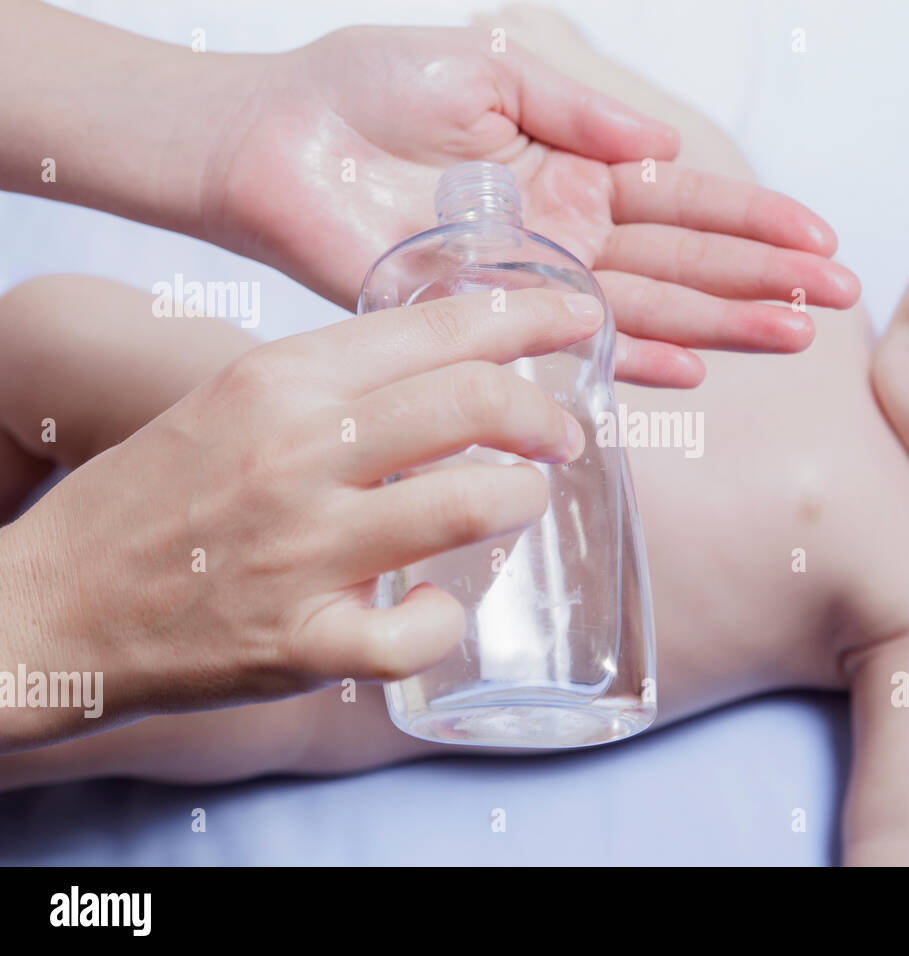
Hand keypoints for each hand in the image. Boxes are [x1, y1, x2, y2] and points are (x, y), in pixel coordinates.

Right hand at [0, 289, 605, 751]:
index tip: (580, 316)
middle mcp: (296, 454)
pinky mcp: (301, 643)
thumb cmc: (151, 501)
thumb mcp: (232, 406)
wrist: (49, 608)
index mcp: (278, 381)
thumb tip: (448, 374)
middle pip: (472, 405)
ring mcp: (302, 552)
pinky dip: (447, 617)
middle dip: (545, 414)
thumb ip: (334, 387)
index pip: (434, 327)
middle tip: (564, 433)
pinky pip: (420, 630)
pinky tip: (437, 604)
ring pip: (471, 506)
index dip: (528, 317)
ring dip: (521, 499)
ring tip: (522, 501)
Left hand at [205, 26, 860, 385]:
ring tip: (795, 337)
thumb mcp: (486, 66)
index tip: (818, 237)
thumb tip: (660, 146)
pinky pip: (573, 347)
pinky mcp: (490, 317)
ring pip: (648, 307)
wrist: (273, 141)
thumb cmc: (365, 90)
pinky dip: (630, 362)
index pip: (684, 198)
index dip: (753, 218)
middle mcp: (566, 231)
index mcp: (573, 164)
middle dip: (763, 277)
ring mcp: (534, 280)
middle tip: (839, 298)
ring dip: (724, 323)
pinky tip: (691, 373)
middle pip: (685, 260)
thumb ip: (578, 108)